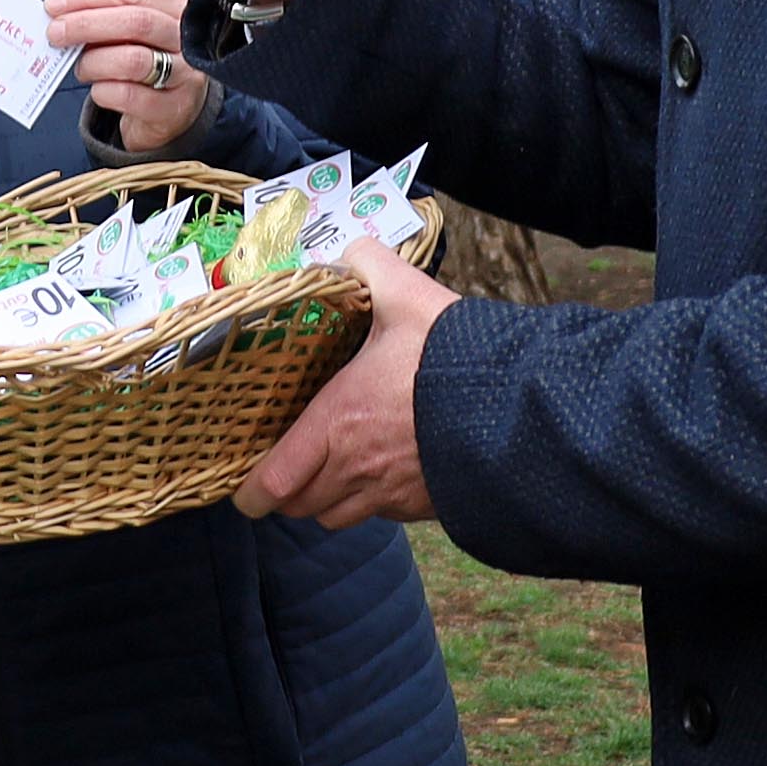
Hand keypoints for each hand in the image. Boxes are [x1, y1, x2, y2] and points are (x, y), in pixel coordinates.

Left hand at [43, 0, 210, 151]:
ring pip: (133, 60)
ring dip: (94, 62)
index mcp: (177, 9)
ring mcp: (185, 75)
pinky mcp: (173, 108)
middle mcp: (187, 39)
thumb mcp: (134, 35)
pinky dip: (103, 91)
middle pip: (136, 22)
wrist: (171, 114)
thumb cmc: (146, 65)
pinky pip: (129, 96)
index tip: (55, 4)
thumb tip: (61, 17)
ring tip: (81, 68)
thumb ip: (106, 20)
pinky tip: (98, 90)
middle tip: (55, 33)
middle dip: (87, 24)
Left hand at [236, 238, 454, 529]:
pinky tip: (381, 469)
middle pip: (300, 505)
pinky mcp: (424, 505)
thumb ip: (368, 265)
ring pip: (338, 516)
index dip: (253, 491)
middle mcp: (356, 468)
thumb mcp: (405, 295)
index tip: (247, 489)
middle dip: (287, 492)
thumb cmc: (453, 355)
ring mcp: (391, 493)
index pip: (275, 481)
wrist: (519, 407)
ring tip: (331, 471)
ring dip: (327, 500)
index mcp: (337, 422)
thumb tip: (348, 249)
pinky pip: (382, 514)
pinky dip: (370, 501)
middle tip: (286, 468)